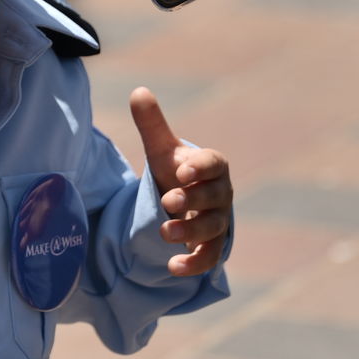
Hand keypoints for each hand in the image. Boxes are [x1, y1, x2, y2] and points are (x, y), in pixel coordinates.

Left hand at [131, 86, 232, 276]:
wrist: (182, 202)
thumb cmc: (175, 170)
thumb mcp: (161, 148)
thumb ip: (152, 123)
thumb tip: (138, 91)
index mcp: (211, 165)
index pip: (214, 163)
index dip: (201, 167)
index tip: (182, 171)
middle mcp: (220, 193)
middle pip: (214, 197)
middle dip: (193, 200)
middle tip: (168, 201)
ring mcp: (218, 220)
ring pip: (213, 228)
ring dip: (190, 231)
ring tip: (164, 232)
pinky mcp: (212, 245)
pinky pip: (210, 257)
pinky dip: (195, 263)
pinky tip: (174, 267)